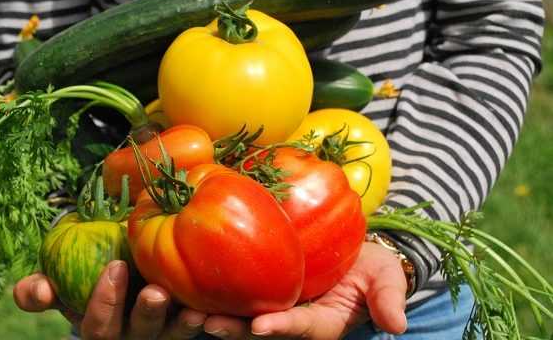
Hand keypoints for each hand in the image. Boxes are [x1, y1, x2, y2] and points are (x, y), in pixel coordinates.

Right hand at [13, 260, 206, 338]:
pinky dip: (210, 321)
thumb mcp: (63, 286)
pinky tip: (216, 307)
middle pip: (138, 335)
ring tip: (194, 310)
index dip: (105, 302)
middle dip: (146, 315)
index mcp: (101, 328)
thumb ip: (41, 290)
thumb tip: (37, 290)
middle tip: (156, 292)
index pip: (98, 326)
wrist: (124, 277)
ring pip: (172, 337)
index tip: (115, 266)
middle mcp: (131, 338)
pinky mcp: (184, 328)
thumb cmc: (89, 281)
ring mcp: (160, 336)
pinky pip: (199, 330)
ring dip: (182, 325)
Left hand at [203, 242, 407, 338]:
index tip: (261, 327)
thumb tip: (398, 325)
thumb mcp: (385, 279)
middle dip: (233, 330)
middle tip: (205, 324)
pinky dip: (211, 291)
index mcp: (321, 323)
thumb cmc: (371, 266)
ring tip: (186, 311)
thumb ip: (387, 298)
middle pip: (258, 330)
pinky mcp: (258, 287)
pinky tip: (185, 284)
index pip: (301, 328)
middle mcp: (291, 320)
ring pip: (239, 315)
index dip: (282, 328)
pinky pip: (234, 292)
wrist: (353, 252)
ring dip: (213, 316)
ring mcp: (273, 305)